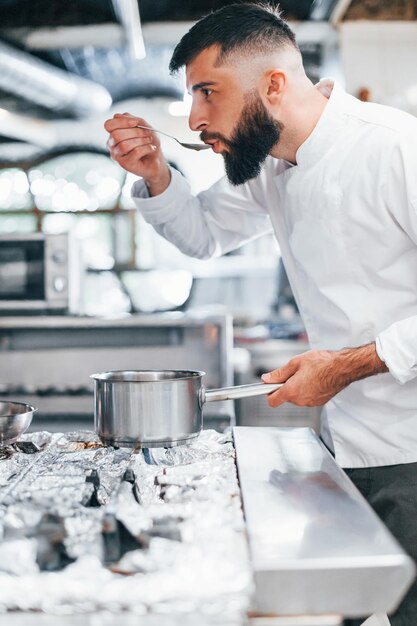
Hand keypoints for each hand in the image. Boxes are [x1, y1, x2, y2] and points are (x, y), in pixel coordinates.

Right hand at [104, 113, 170, 194]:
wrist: (155, 160)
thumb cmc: (148, 143)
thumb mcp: (143, 127)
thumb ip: (133, 119)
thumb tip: (119, 116)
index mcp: (113, 133)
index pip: (109, 125)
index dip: (122, 122)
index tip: (136, 122)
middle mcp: (112, 145)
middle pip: (116, 135)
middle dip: (135, 132)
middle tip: (147, 133)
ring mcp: (117, 156)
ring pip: (124, 145)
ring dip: (141, 141)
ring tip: (149, 141)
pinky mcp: (126, 164)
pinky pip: (135, 153)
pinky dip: (146, 148)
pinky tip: (151, 148)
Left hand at [261, 342, 387, 407]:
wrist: (343, 367)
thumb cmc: (322, 363)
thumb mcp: (295, 363)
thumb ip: (279, 373)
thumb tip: (267, 378)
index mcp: (292, 391)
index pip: (272, 401)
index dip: (268, 392)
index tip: (270, 385)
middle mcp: (301, 400)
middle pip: (285, 397)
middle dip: (285, 386)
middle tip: (293, 372)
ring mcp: (311, 403)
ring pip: (297, 397)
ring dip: (297, 387)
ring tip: (306, 374)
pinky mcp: (319, 402)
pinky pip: (307, 397)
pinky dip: (307, 390)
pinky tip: (314, 379)